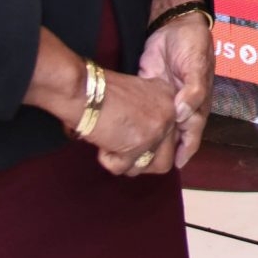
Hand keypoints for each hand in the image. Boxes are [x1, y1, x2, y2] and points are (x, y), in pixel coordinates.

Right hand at [23, 29, 176, 174]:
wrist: (83, 89)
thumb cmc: (101, 93)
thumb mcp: (137, 98)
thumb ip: (150, 117)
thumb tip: (152, 150)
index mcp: (170, 98)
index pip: (174, 138)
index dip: (151, 147)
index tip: (135, 143)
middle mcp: (171, 112)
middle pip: (165, 158)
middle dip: (140, 160)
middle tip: (120, 150)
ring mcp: (157, 128)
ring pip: (147, 167)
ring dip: (125, 162)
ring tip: (110, 143)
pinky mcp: (139, 143)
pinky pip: (123, 168)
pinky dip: (109, 160)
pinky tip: (103, 142)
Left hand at [137, 14, 214, 169]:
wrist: (173, 22)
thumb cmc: (192, 42)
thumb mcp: (197, 64)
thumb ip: (194, 89)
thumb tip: (183, 115)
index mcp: (198, 101)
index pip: (194, 132)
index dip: (186, 149)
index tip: (176, 165)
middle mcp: (183, 105)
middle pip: (175, 135)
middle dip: (165, 151)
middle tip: (148, 166)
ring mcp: (166, 99)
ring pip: (159, 128)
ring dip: (151, 142)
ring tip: (135, 156)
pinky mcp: (150, 92)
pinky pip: (146, 113)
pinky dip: (139, 125)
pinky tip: (127, 134)